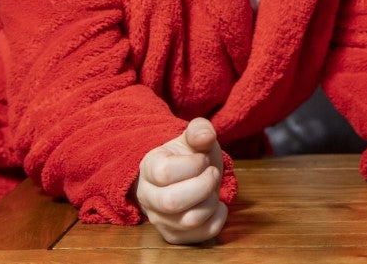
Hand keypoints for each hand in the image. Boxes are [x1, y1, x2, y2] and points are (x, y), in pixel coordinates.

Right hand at [135, 117, 227, 244]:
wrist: (186, 176)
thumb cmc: (190, 155)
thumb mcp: (194, 137)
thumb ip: (200, 130)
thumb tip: (205, 136)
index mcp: (149, 167)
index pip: (165, 173)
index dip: (193, 165)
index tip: (203, 159)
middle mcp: (148, 197)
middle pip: (172, 202)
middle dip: (204, 185)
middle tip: (213, 173)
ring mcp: (159, 219)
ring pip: (189, 221)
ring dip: (211, 201)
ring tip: (212, 189)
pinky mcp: (174, 235)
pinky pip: (202, 234)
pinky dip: (218, 218)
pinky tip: (216, 204)